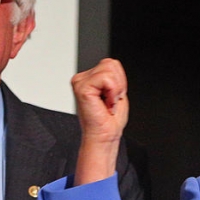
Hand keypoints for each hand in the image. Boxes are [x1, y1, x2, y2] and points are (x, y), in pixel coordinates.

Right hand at [70, 57, 128, 184]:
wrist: (104, 136)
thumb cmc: (109, 120)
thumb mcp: (116, 91)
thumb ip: (113, 76)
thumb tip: (112, 64)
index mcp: (89, 78)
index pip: (111, 64)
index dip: (120, 81)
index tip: (113, 98)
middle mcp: (82, 78)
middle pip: (110, 64)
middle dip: (118, 84)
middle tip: (111, 101)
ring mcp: (80, 82)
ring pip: (109, 69)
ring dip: (115, 89)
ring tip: (108, 102)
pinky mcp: (82, 88)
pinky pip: (106, 78)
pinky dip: (112, 92)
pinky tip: (106, 103)